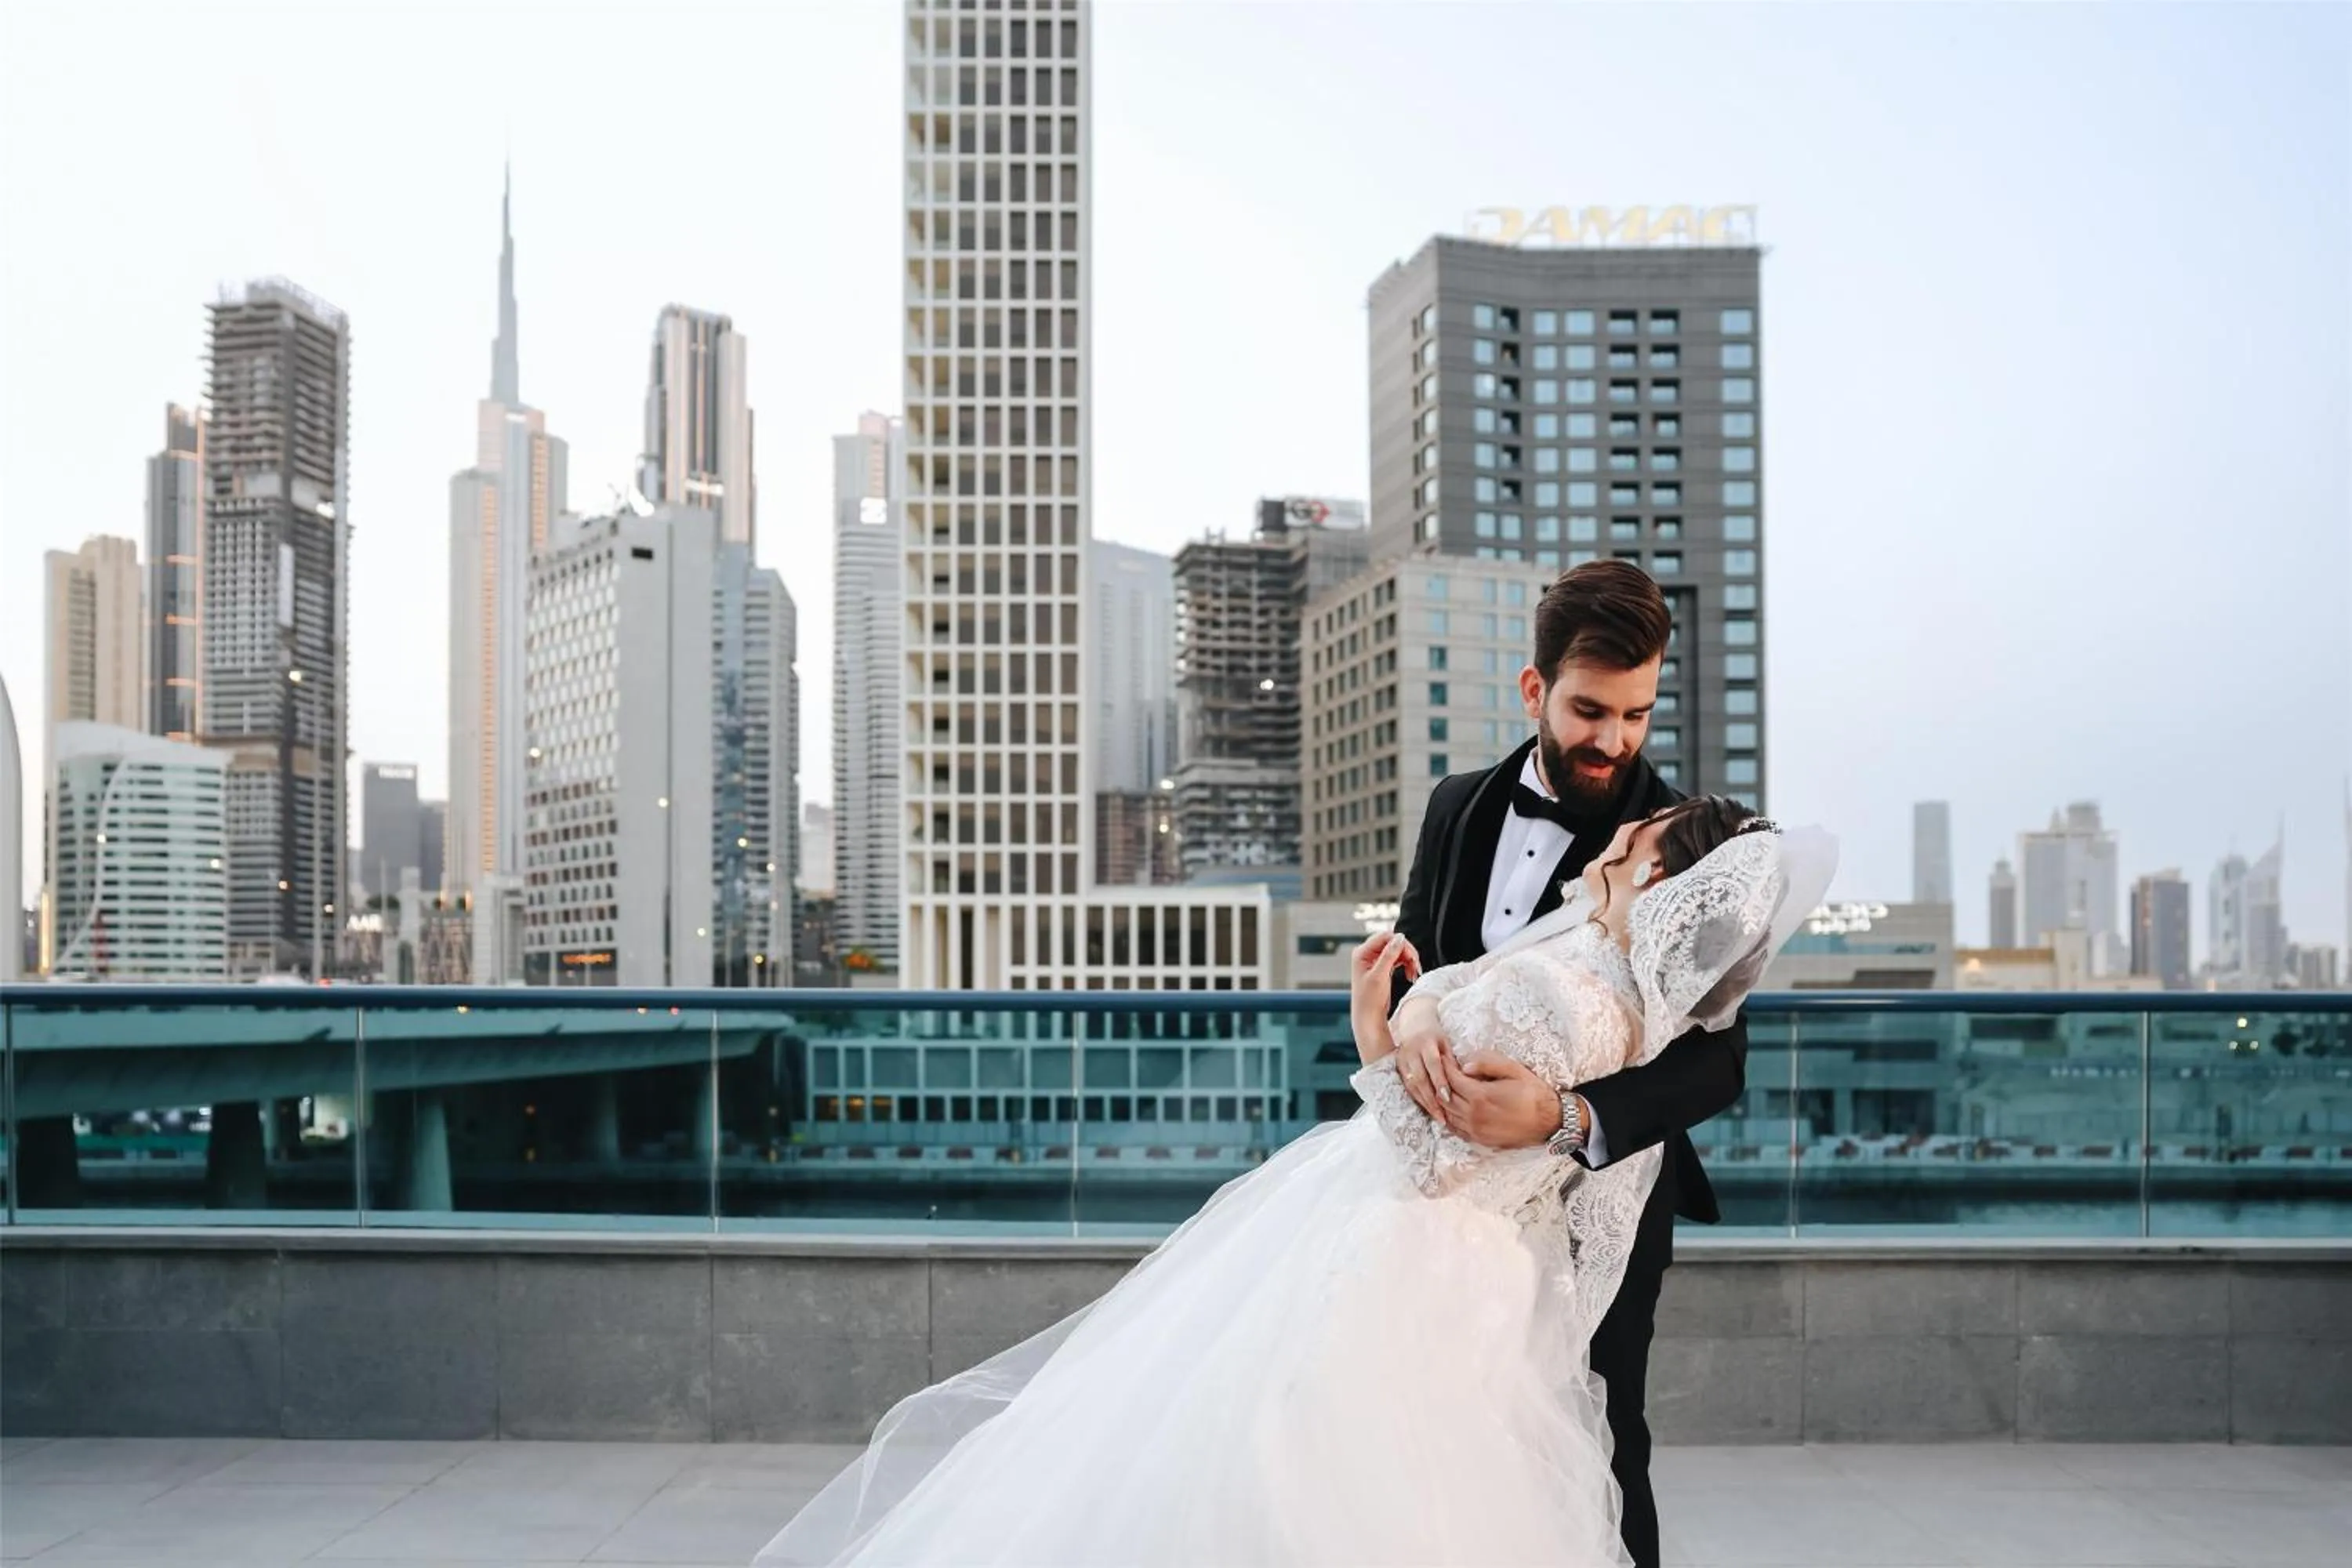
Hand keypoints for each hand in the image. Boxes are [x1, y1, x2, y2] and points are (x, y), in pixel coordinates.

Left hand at [1348, 931, 1419, 1015]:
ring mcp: (1375, 960)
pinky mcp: (1382, 967)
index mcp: (1362, 953)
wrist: (1368, 1018)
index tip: (1412, 958)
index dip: (1402, 944)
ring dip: (1409, 960)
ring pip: (1397, 950)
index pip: (1385, 937)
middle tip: (1416, 967)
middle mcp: (1367, 954)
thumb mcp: (1379, 976)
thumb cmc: (1368, 1000)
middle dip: (1407, 953)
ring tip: (1414, 974)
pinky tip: (1411, 975)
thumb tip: (1399, 938)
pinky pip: (1398, 959)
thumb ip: (1389, 955)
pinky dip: (1407, 964)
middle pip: (1393, 942)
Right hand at [1389, 996, 1455, 1121]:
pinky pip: (1407, 1087)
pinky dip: (1418, 1099)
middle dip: (1432, 1099)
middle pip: (1420, 1078)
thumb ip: (1452, 1061)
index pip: (1433, 1064)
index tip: (1448, 1098)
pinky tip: (1429, 1109)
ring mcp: (1402, 1059)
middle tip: (1443, 1116)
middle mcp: (1411, 1051)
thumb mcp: (1447, 1043)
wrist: (1414, 1025)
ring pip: (1412, 1085)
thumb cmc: (1436, 1036)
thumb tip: (1464, 1082)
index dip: (1439, 1082)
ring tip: (1438, 1117)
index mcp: (1426, 1042)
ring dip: (1425, 1103)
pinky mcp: (1397, 1067)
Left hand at [1441, 1051, 1568, 1149]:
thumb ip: (1488, 1064)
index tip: (1444, 1058)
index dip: (1446, 1067)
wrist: (1550, 1121)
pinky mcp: (1480, 1140)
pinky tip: (1454, 1107)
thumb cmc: (1533, 1093)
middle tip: (1443, 1071)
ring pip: (1448, 1114)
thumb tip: (1465, 1065)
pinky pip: (1456, 1128)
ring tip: (1447, 1086)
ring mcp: (1476, 1130)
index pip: (1452, 1079)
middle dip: (1442, 1081)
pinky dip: (1450, 1116)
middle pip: (1446, 1097)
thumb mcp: (1515, 1070)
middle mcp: (1474, 1115)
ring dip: (1444, 1099)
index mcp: (1481, 1096)